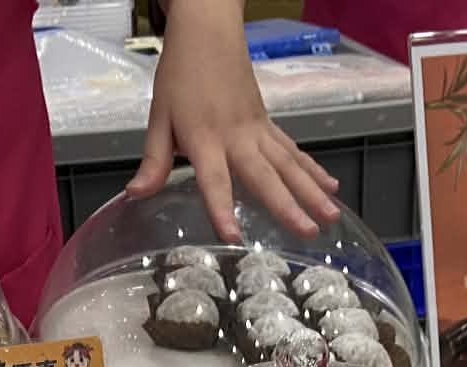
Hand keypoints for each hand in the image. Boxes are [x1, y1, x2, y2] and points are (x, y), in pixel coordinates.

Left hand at [127, 0, 341, 240]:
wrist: (208, 32)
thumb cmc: (180, 75)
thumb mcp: (159, 118)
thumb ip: (154, 161)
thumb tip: (135, 194)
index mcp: (205, 139)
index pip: (213, 180)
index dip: (221, 208)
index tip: (233, 234)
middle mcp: (237, 138)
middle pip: (265, 176)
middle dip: (288, 206)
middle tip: (309, 231)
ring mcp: (257, 131)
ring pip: (289, 165)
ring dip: (312, 191)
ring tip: (331, 216)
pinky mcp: (267, 125)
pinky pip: (293, 151)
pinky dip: (313, 170)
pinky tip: (330, 187)